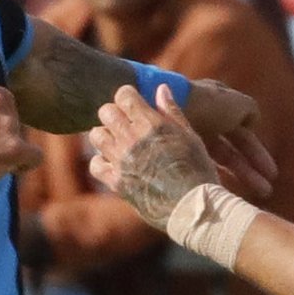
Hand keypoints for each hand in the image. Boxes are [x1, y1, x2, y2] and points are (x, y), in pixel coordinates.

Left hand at [88, 84, 224, 226]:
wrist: (193, 206)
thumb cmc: (198, 169)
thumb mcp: (190, 136)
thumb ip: (171, 110)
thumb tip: (161, 87)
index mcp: (151, 123)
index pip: (123, 95)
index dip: (128, 96)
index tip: (134, 103)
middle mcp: (132, 139)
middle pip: (105, 111)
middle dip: (115, 114)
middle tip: (126, 123)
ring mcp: (121, 161)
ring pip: (96, 135)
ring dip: (105, 136)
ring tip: (119, 143)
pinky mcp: (117, 182)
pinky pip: (95, 164)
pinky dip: (101, 162)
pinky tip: (114, 164)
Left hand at [180, 78, 277, 199]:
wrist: (159, 102)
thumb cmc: (203, 105)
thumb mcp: (234, 104)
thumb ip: (249, 112)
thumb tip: (252, 124)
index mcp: (217, 112)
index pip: (242, 137)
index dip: (257, 155)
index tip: (272, 174)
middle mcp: (202, 125)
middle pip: (230, 153)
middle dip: (250, 172)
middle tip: (267, 190)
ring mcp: (185, 139)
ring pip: (214, 163)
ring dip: (234, 179)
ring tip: (244, 199)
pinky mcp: (172, 153)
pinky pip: (197, 169)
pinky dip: (211, 180)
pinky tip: (222, 196)